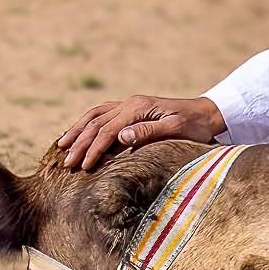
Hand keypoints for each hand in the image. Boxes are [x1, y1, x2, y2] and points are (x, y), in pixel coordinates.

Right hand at [56, 94, 224, 170]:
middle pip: (96, 122)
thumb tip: (121, 137)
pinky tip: (78, 133)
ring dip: (77, 130)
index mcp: (138, 108)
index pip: (108, 130)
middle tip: (66, 163)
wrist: (207, 113)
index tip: (82, 167)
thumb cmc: (195, 126)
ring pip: (94, 115)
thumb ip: (149, 132)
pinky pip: (102, 114)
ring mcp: (129, 104)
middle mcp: (130, 103)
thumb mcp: (176, 129)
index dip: (94, 149)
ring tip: (61, 146)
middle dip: (79, 143)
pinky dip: (86, 124)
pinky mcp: (131, 109)